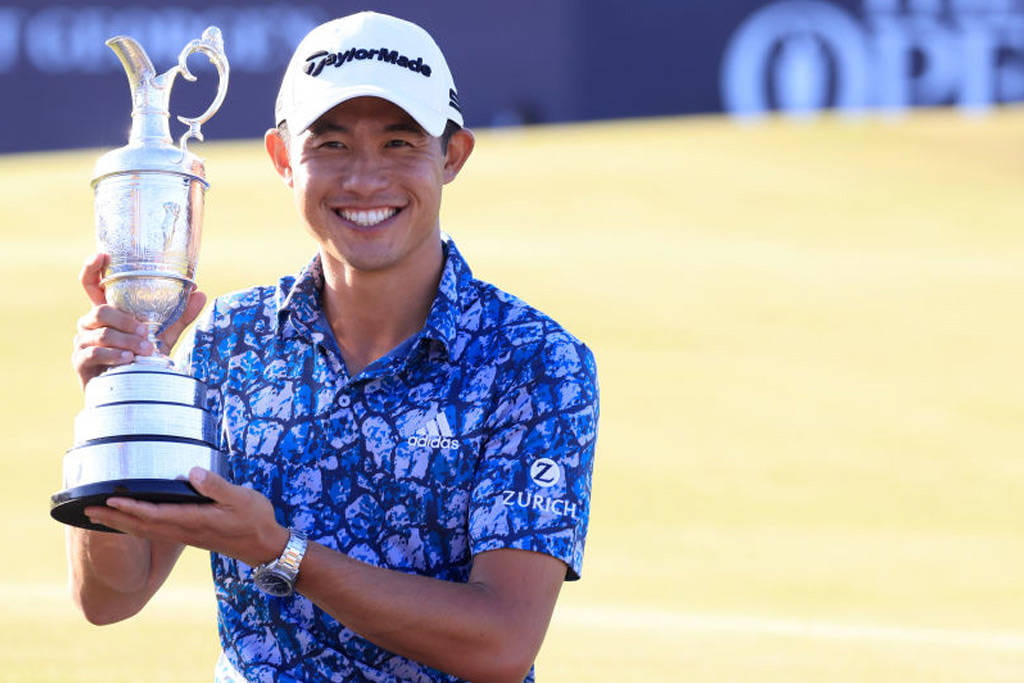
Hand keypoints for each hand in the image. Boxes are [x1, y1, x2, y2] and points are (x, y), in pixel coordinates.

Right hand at [72, 253, 206, 387]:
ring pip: (101, 333)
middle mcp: (90, 323)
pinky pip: (94, 353)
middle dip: (125, 321)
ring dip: (126, 341)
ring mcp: (82, 342)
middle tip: (146, 332)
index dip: (92, 268)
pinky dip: (114, 355)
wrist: (129, 392)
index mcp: (107, 312)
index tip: (102, 256)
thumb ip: (178, 316)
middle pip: (100, 311)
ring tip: (145, 351)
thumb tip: (200, 293)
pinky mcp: (80, 361)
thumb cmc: (141, 359)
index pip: (91, 284)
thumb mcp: (162, 336)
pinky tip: (128, 360)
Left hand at [83, 467, 289, 567]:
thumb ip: (217, 487)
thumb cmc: (255, 520)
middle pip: (142, 526)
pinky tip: (129, 523)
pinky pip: (154, 532)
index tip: (109, 500)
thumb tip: (193, 473)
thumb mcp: (242, 498)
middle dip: (114, 518)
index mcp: (195, 520)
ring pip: (145, 531)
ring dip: (119, 524)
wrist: (265, 546)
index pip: (156, 514)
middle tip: (86, 510)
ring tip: (97, 516)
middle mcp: (185, 531)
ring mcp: (185, 535)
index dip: (131, 507)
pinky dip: (135, 526)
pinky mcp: (189, 536)